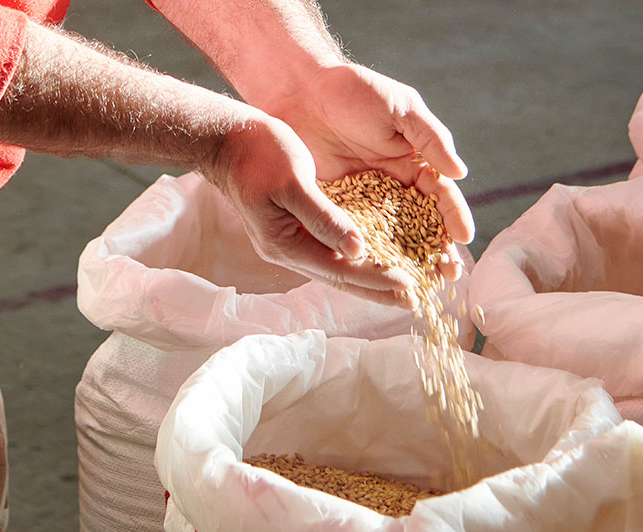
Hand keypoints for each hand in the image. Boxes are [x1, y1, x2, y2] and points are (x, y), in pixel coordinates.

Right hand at [206, 113, 418, 307]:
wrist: (228, 141)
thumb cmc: (258, 153)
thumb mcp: (293, 181)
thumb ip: (323, 218)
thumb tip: (357, 250)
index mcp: (285, 243)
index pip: (338, 270)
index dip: (375, 278)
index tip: (409, 284)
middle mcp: (287, 250)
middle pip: (339, 278)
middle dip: (377, 290)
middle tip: (414, 301)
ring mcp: (289, 242)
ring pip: (335, 268)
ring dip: (368, 279)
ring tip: (400, 289)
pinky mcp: (294, 229)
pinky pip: (329, 251)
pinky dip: (354, 258)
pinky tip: (373, 259)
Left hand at [262, 63, 474, 280]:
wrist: (299, 90)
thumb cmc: (353, 91)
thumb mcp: (399, 107)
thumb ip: (430, 138)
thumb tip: (460, 172)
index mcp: (413, 162)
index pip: (441, 195)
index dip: (454, 216)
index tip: (463, 237)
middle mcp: (391, 186)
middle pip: (420, 225)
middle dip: (436, 250)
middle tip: (447, 274)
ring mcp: (363, 200)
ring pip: (388, 238)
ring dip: (403, 261)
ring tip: (416, 285)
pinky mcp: (334, 208)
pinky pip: (352, 236)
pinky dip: (363, 256)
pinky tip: (371, 275)